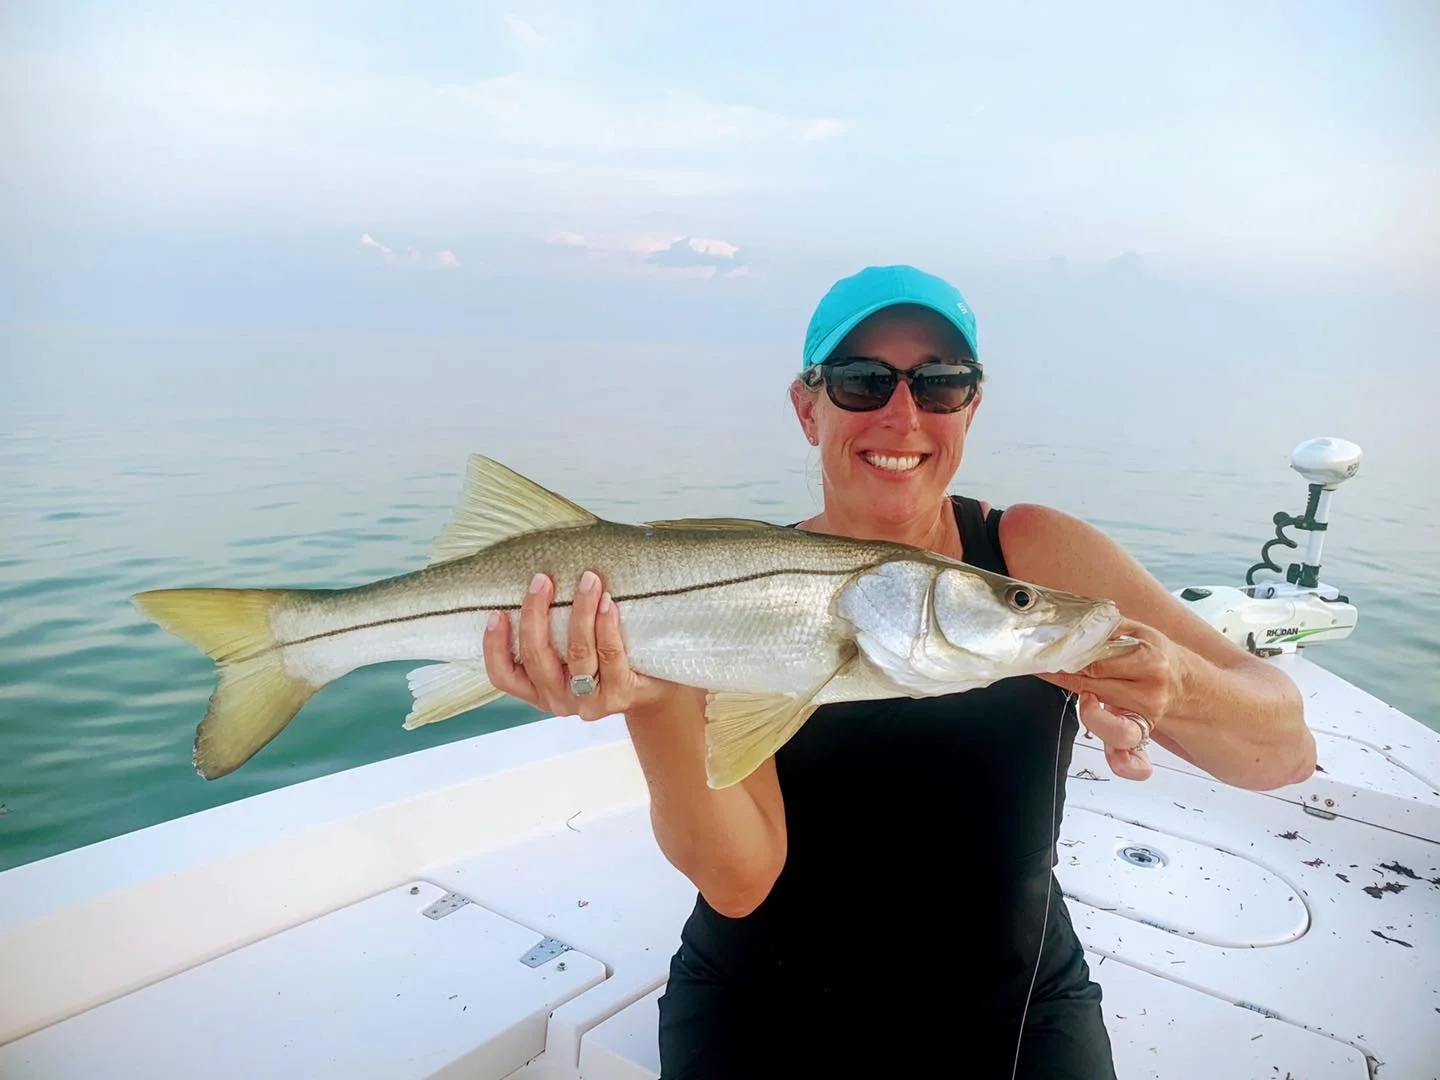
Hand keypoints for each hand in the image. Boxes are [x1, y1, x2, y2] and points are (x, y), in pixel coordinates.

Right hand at [482, 569, 671, 721]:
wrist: (652, 692)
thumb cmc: (604, 663)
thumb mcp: (568, 658)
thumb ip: (551, 636)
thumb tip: (537, 585)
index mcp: (538, 690)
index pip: (503, 676)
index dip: (494, 646)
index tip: (496, 612)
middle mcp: (559, 699)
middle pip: (537, 657)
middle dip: (536, 613)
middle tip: (542, 580)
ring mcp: (589, 701)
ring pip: (576, 652)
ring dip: (580, 611)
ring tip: (587, 580)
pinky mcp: (619, 694)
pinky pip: (609, 655)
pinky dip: (606, 625)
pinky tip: (607, 603)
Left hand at [1041, 618, 1183, 780]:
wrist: (1188, 684)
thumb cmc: (1156, 658)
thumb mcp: (1139, 632)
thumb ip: (1108, 627)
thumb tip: (1071, 624)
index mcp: (1148, 659)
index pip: (1095, 658)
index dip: (1064, 656)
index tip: (1042, 653)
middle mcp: (1149, 692)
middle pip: (1096, 685)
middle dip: (1066, 676)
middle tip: (1046, 666)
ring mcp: (1148, 718)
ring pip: (1116, 730)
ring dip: (1091, 716)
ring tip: (1086, 700)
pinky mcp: (1143, 735)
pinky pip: (1135, 761)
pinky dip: (1125, 764)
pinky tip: (1113, 757)